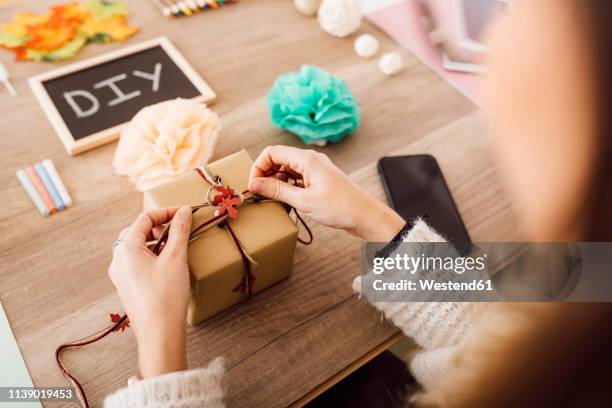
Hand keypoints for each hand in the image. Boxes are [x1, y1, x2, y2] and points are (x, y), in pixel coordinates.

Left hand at [108, 206, 191, 378]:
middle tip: (178, 229)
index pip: (144, 219)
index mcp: (126, 249)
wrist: (158, 334)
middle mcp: (117, 260)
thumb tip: (183, 212)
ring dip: (155, 242)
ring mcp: (120, 275)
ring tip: (174, 247)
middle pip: (136, 231)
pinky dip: (151, 256)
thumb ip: (179, 231)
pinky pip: (136, 263)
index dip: (166, 212)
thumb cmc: (166, 295)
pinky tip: (167, 265)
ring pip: (135, 247)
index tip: (185, 213)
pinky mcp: (126, 287)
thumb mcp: (176, 258)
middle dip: (158, 227)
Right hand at [248, 146, 404, 240]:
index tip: (254, 186)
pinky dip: (287, 186)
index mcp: (306, 159)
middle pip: (278, 159)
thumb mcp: (304, 200)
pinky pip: (296, 178)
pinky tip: (286, 200)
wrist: (366, 216)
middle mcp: (310, 160)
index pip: (272, 152)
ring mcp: (315, 169)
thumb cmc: (340, 207)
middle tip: (260, 194)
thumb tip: (254, 184)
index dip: (258, 167)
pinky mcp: (319, 180)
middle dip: (265, 174)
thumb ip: (277, 190)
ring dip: (276, 182)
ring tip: (272, 199)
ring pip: (286, 169)